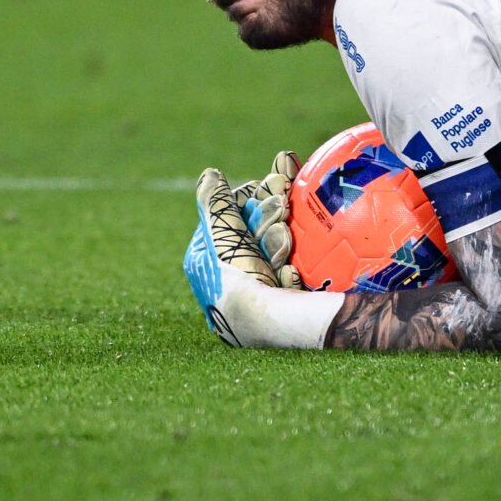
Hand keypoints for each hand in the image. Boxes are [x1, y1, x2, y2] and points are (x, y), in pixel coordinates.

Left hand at [184, 167, 280, 344]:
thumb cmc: (241, 281)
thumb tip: (209, 173)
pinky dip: (294, 265)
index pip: (229, 216)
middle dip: (271, 217)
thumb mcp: (224, 236)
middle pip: (255, 229)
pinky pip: (293, 269)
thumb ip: (216, 204)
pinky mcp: (282, 299)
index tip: (271, 188)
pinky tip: (293, 271)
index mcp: (206, 260)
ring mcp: (257, 289)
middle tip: (283, 212)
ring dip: (282, 239)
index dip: (250, 200)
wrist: (273, 327)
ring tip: (285, 244)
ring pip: (277, 246)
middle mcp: (229, 276)